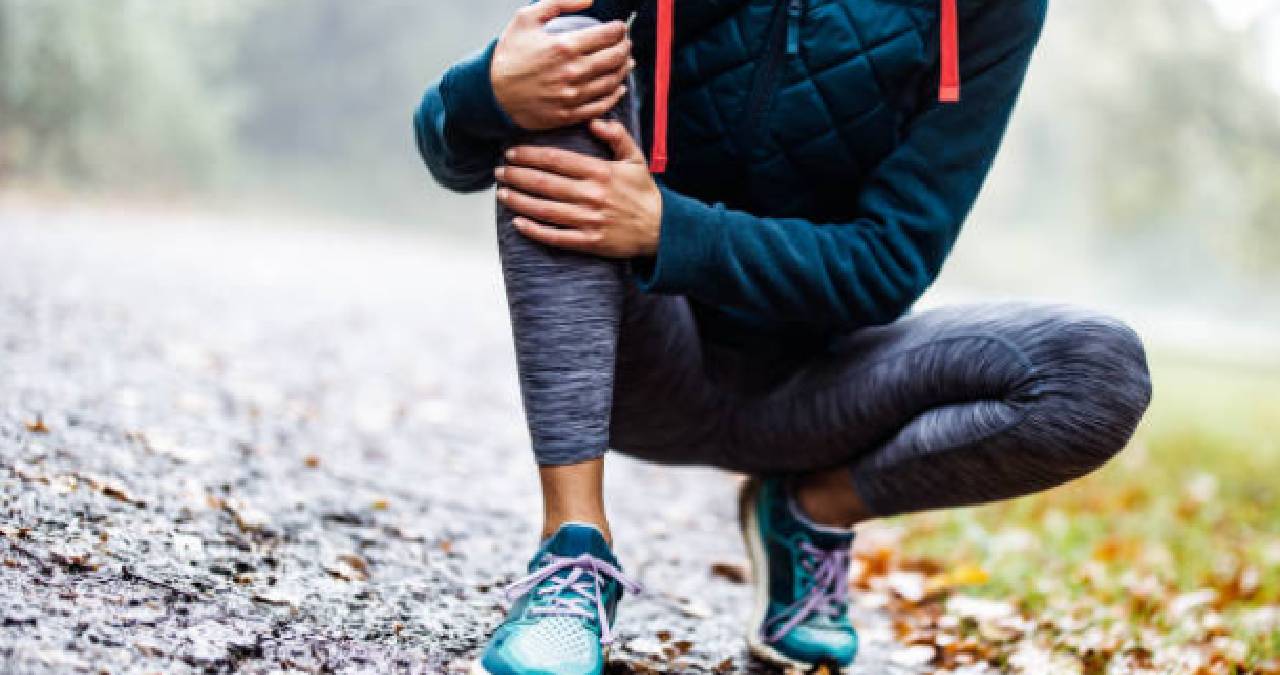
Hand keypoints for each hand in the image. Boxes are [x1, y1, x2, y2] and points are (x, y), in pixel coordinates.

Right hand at [491, 0, 634, 130]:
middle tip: (625, 43)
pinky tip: (619, 87)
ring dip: (624, 69)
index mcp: (564, 46)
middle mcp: (572, 72)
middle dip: (625, 47)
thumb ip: (559, 2)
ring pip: (612, 82)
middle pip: (615, 58)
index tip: (620, 27)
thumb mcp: (527, 18)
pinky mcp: (569, 115)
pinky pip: (602, 105)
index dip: (619, 29)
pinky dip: (615, 95)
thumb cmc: (508, 54)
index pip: (608, 35)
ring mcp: (572, 96)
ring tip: (626, 61)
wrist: (490, 93)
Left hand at [496, 118, 661, 257]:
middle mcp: (591, 195)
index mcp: (600, 172)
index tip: (511, 153)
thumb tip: (593, 121)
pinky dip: (535, 231)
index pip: (556, 160)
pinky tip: (518, 223)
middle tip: (499, 172)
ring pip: (545, 209)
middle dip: (517, 176)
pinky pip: (556, 237)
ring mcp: (589, 220)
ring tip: (502, 194)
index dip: (529, 155)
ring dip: (519, 201)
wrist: (662, 230)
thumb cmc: (644, 193)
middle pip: (544, 183)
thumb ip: (616, 136)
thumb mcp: (636, 158)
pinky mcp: (589, 242)